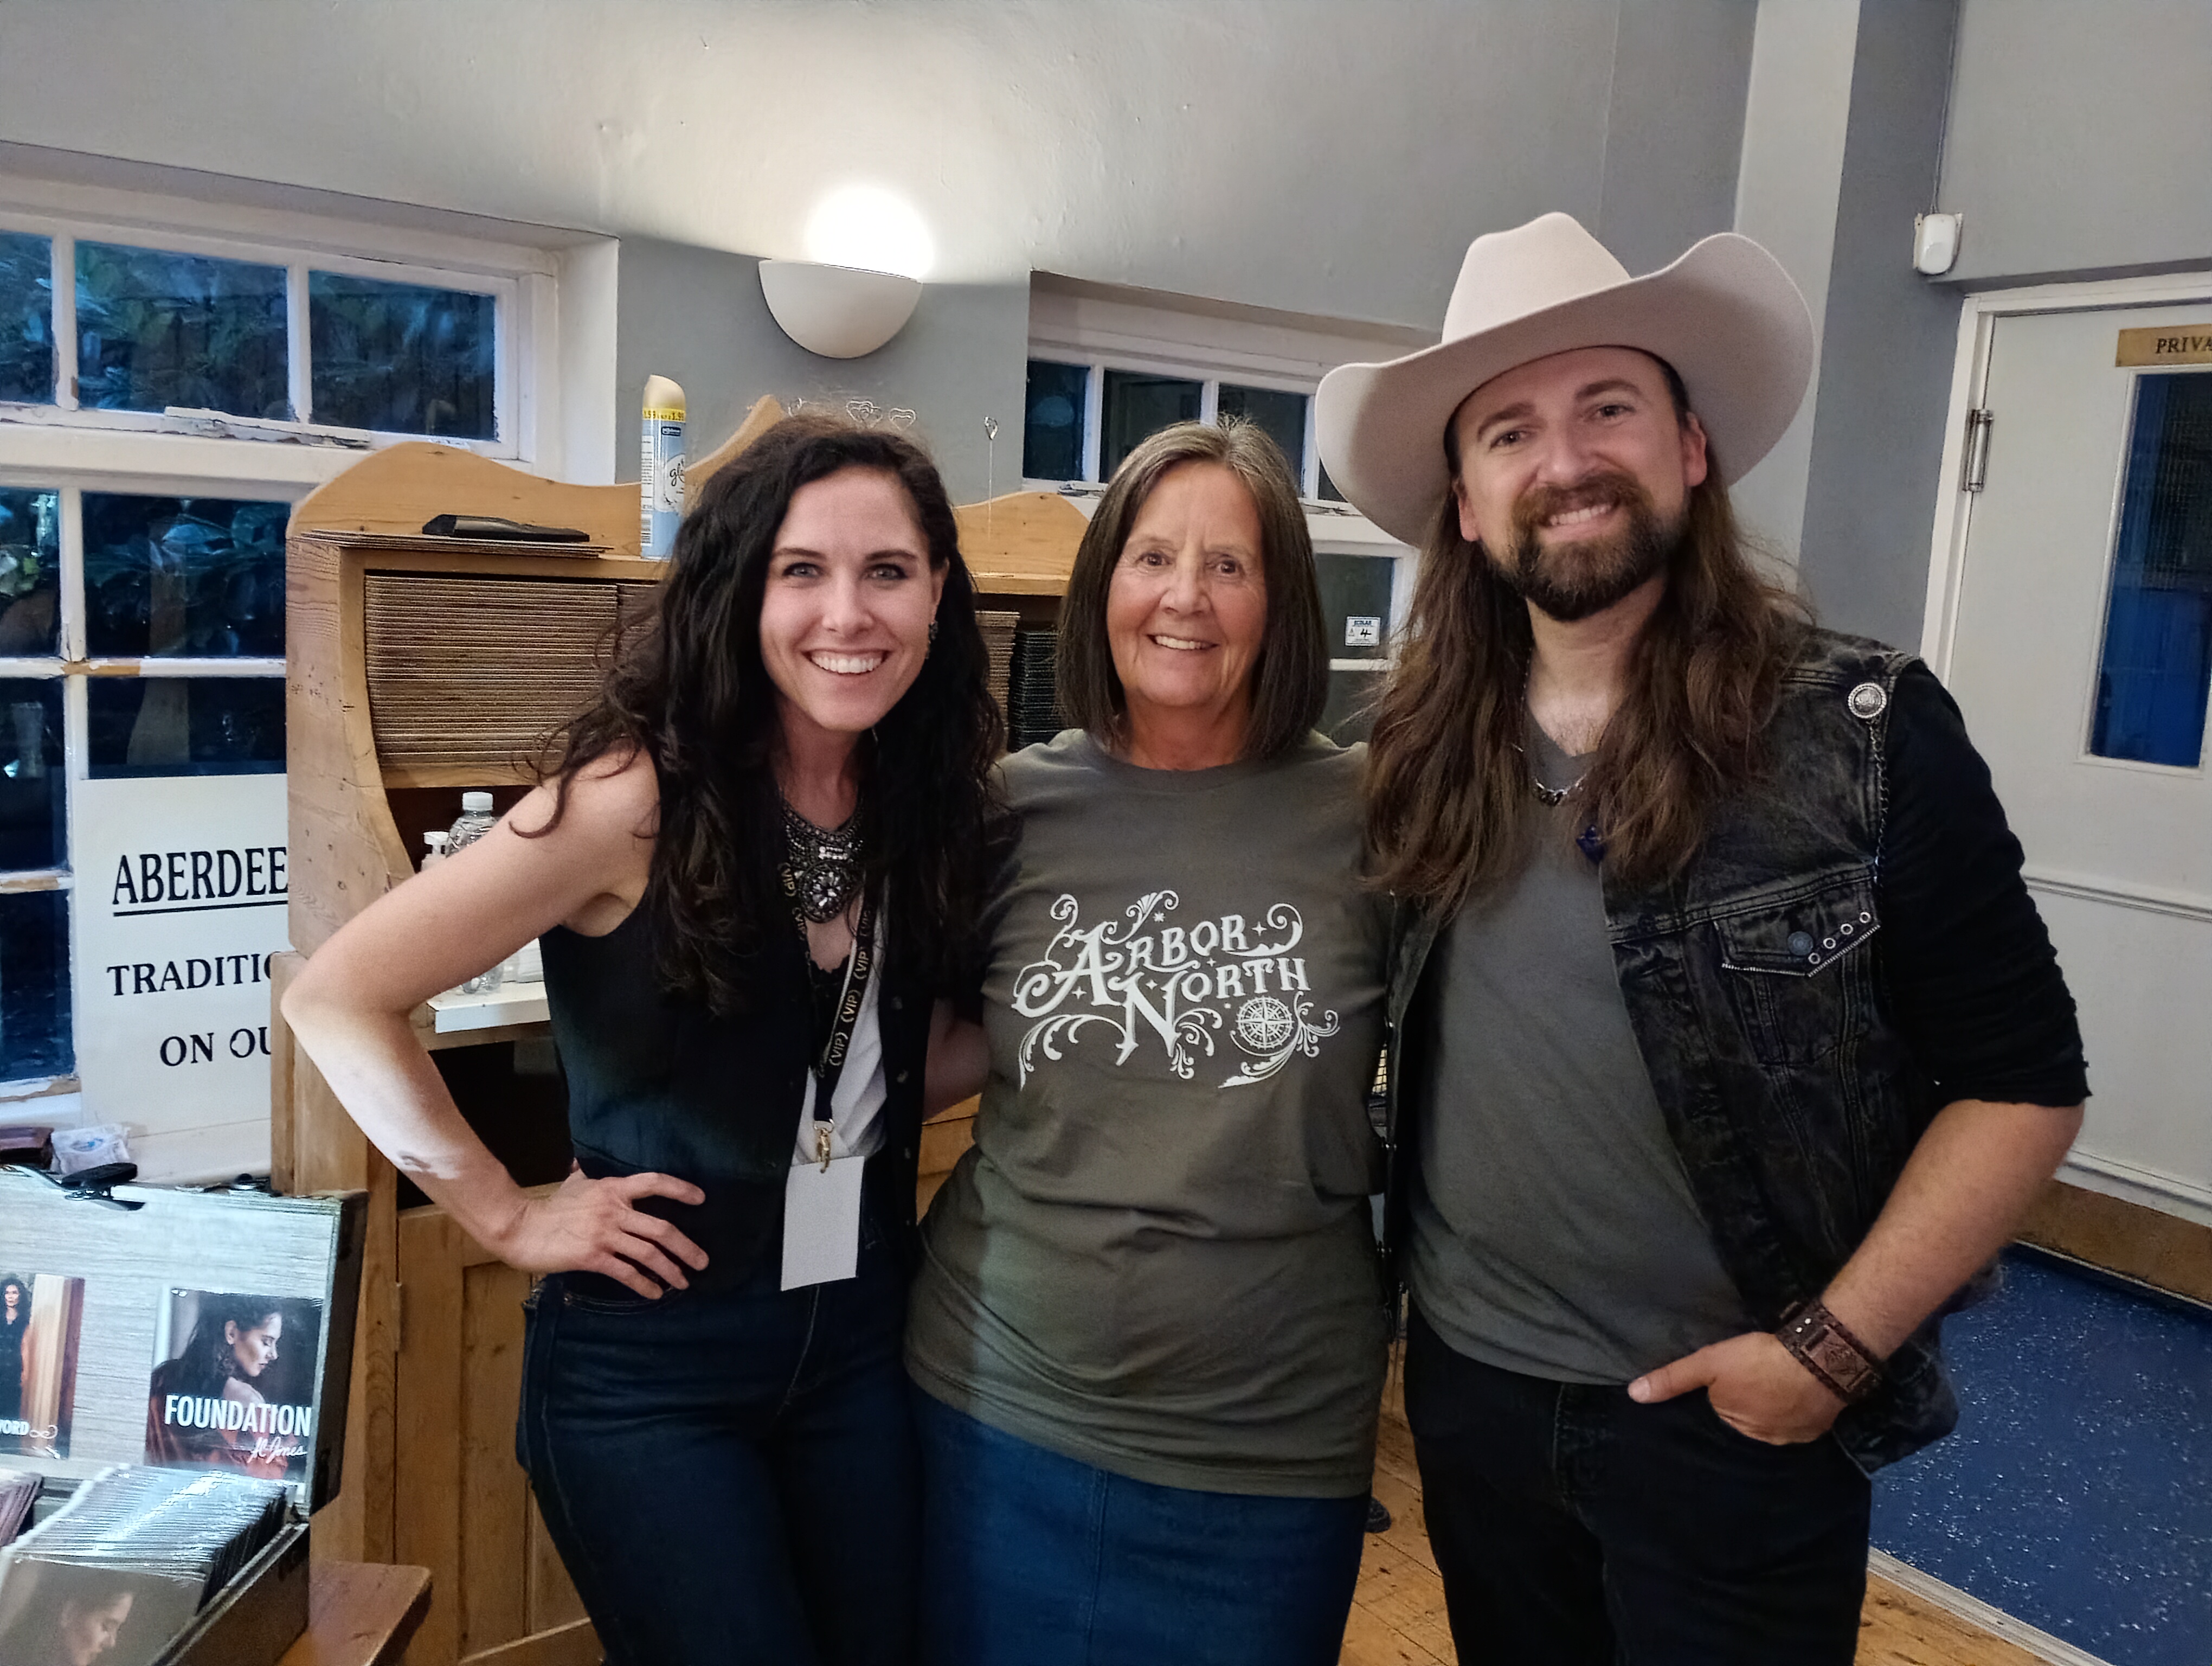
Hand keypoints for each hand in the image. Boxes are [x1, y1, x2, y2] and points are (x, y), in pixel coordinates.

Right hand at [489, 1169, 708, 1298]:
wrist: (521, 1227)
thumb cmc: (548, 1207)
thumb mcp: (572, 1183)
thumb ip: (585, 1174)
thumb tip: (581, 1162)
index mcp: (612, 1188)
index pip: (654, 1182)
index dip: (680, 1189)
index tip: (701, 1199)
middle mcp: (613, 1209)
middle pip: (662, 1228)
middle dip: (687, 1247)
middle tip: (703, 1261)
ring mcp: (604, 1234)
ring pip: (649, 1253)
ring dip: (671, 1269)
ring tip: (684, 1282)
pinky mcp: (593, 1257)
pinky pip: (626, 1272)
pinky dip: (645, 1284)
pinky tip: (654, 1293)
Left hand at [1628, 1330, 1844, 1444]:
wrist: (1820, 1358)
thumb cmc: (1758, 1361)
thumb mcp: (1709, 1363)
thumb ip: (1673, 1380)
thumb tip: (1634, 1395)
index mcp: (1735, 1431)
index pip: (1718, 1424)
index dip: (1718, 1407)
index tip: (1721, 1395)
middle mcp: (1764, 1443)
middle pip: (1748, 1426)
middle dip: (1746, 1411)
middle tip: (1748, 1388)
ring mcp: (1794, 1438)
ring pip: (1774, 1426)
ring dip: (1772, 1412)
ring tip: (1769, 1391)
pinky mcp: (1818, 1428)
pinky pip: (1799, 1423)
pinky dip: (1794, 1412)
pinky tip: (1794, 1396)